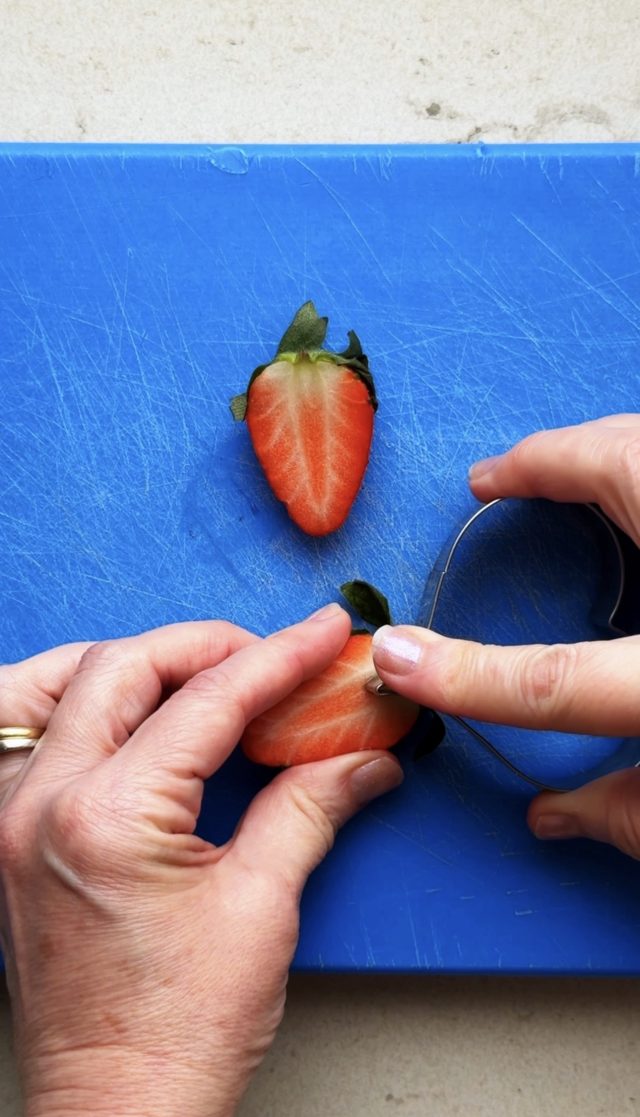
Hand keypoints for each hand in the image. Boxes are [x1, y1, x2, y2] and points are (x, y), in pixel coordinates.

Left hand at [0, 609, 401, 1116]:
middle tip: (271, 657)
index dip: (279, 656)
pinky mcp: (7, 837)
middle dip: (208, 648)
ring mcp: (12, 819)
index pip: (208, 699)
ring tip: (195, 673)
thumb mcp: (261, 909)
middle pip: (124, 667)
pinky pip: (24, 732)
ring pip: (57, 684)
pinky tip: (122, 714)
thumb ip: (310, 808)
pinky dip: (76, 703)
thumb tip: (362, 759)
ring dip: (131, 663)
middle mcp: (43, 803)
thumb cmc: (176, 1036)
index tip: (322, 633)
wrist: (116, 1113)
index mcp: (109, 817)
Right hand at [371, 414, 639, 857]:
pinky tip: (632, 487)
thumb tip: (555, 818)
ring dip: (608, 446)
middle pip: (626, 467)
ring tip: (563, 469)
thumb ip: (633, 815)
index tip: (392, 656)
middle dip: (552, 464)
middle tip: (499, 482)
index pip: (558, 682)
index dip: (462, 674)